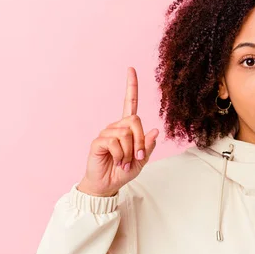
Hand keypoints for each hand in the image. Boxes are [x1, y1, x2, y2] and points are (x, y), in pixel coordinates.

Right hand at [78, 67, 158, 196]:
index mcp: (128, 128)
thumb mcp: (142, 160)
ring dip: (129, 151)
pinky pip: (114, 142)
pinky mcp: (98, 141)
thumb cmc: (123, 171)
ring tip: (124, 161)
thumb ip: (148, 146)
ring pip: (126, 133)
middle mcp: (116, 127)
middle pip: (135, 120)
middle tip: (137, 156)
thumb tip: (155, 130)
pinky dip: (120, 154)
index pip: (129, 103)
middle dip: (141, 140)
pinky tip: (116, 160)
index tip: (131, 69)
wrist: (108, 184)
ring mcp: (106, 133)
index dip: (131, 86)